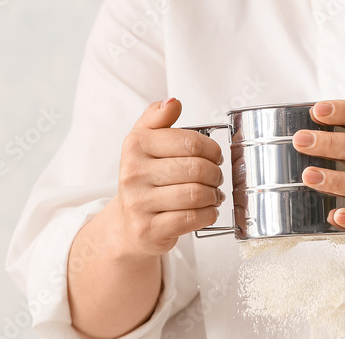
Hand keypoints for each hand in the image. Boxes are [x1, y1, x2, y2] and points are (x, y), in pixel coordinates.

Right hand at [113, 98, 224, 255]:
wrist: (128, 224)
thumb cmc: (144, 181)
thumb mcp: (144, 143)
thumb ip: (157, 118)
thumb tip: (173, 102)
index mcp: (135, 145)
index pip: (189, 142)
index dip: (212, 150)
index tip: (214, 157)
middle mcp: (133, 173)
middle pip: (196, 169)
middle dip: (215, 174)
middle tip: (216, 178)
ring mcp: (139, 203)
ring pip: (196, 194)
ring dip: (214, 195)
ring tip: (213, 195)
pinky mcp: (149, 229)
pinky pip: (192, 218)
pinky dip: (208, 214)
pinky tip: (207, 210)